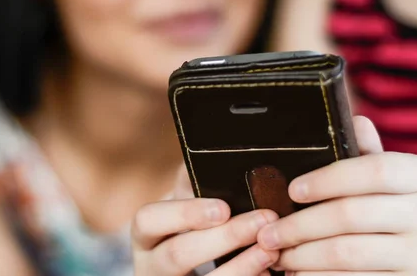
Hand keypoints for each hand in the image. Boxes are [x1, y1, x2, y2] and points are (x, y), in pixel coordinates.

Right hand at [132, 168, 279, 275]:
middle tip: (262, 221)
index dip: (185, 214)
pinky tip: (267, 272)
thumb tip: (214, 154)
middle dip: (224, 238)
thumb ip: (192, 184)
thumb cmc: (186, 229)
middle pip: (178, 254)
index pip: (148, 219)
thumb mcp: (182, 207)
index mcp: (145, 234)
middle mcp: (150, 265)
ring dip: (241, 266)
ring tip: (271, 249)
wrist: (181, 271)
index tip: (223, 208)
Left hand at [257, 116, 416, 275]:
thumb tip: (354, 119)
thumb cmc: (390, 203)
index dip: (328, 179)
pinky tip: (298, 272)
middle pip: (351, 215)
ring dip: (302, 255)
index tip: (292, 190)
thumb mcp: (384, 174)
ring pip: (347, 252)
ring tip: (276, 253)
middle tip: (267, 232)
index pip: (374, 170)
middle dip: (299, 225)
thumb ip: (364, 151)